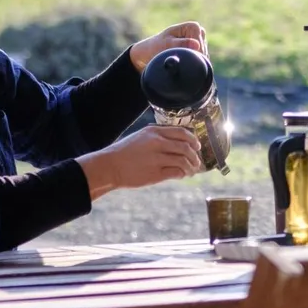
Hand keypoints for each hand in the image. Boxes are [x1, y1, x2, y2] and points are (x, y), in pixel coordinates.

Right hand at [79, 125, 202, 197]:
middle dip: (195, 156)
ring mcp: (157, 158)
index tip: (197, 146)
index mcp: (154, 132)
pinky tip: (181, 175)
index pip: (182, 132)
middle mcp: (157, 143)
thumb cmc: (124, 152)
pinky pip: (176, 172)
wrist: (109, 166)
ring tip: (191, 171)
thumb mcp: (140, 137)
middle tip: (197, 161)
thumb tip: (178, 143)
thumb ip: (158, 137)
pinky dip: (182, 174)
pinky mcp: (155, 173)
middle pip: (186, 147)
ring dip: (191, 167)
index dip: (193, 140)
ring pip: (184, 160)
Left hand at [130, 21, 206, 70]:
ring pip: (203, 56)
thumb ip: (181, 44)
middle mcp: (199, 33)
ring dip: (193, 60)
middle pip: (203, 50)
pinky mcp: (199, 52)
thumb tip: (197, 45)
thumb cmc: (156, 46)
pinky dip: (193, 63)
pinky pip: (202, 61)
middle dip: (193, 56)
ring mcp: (200, 42)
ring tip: (179, 60)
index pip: (199, 42)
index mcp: (192, 26)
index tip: (182, 57)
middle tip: (179, 60)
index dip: (193, 51)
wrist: (150, 53)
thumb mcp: (167, 44)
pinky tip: (184, 63)